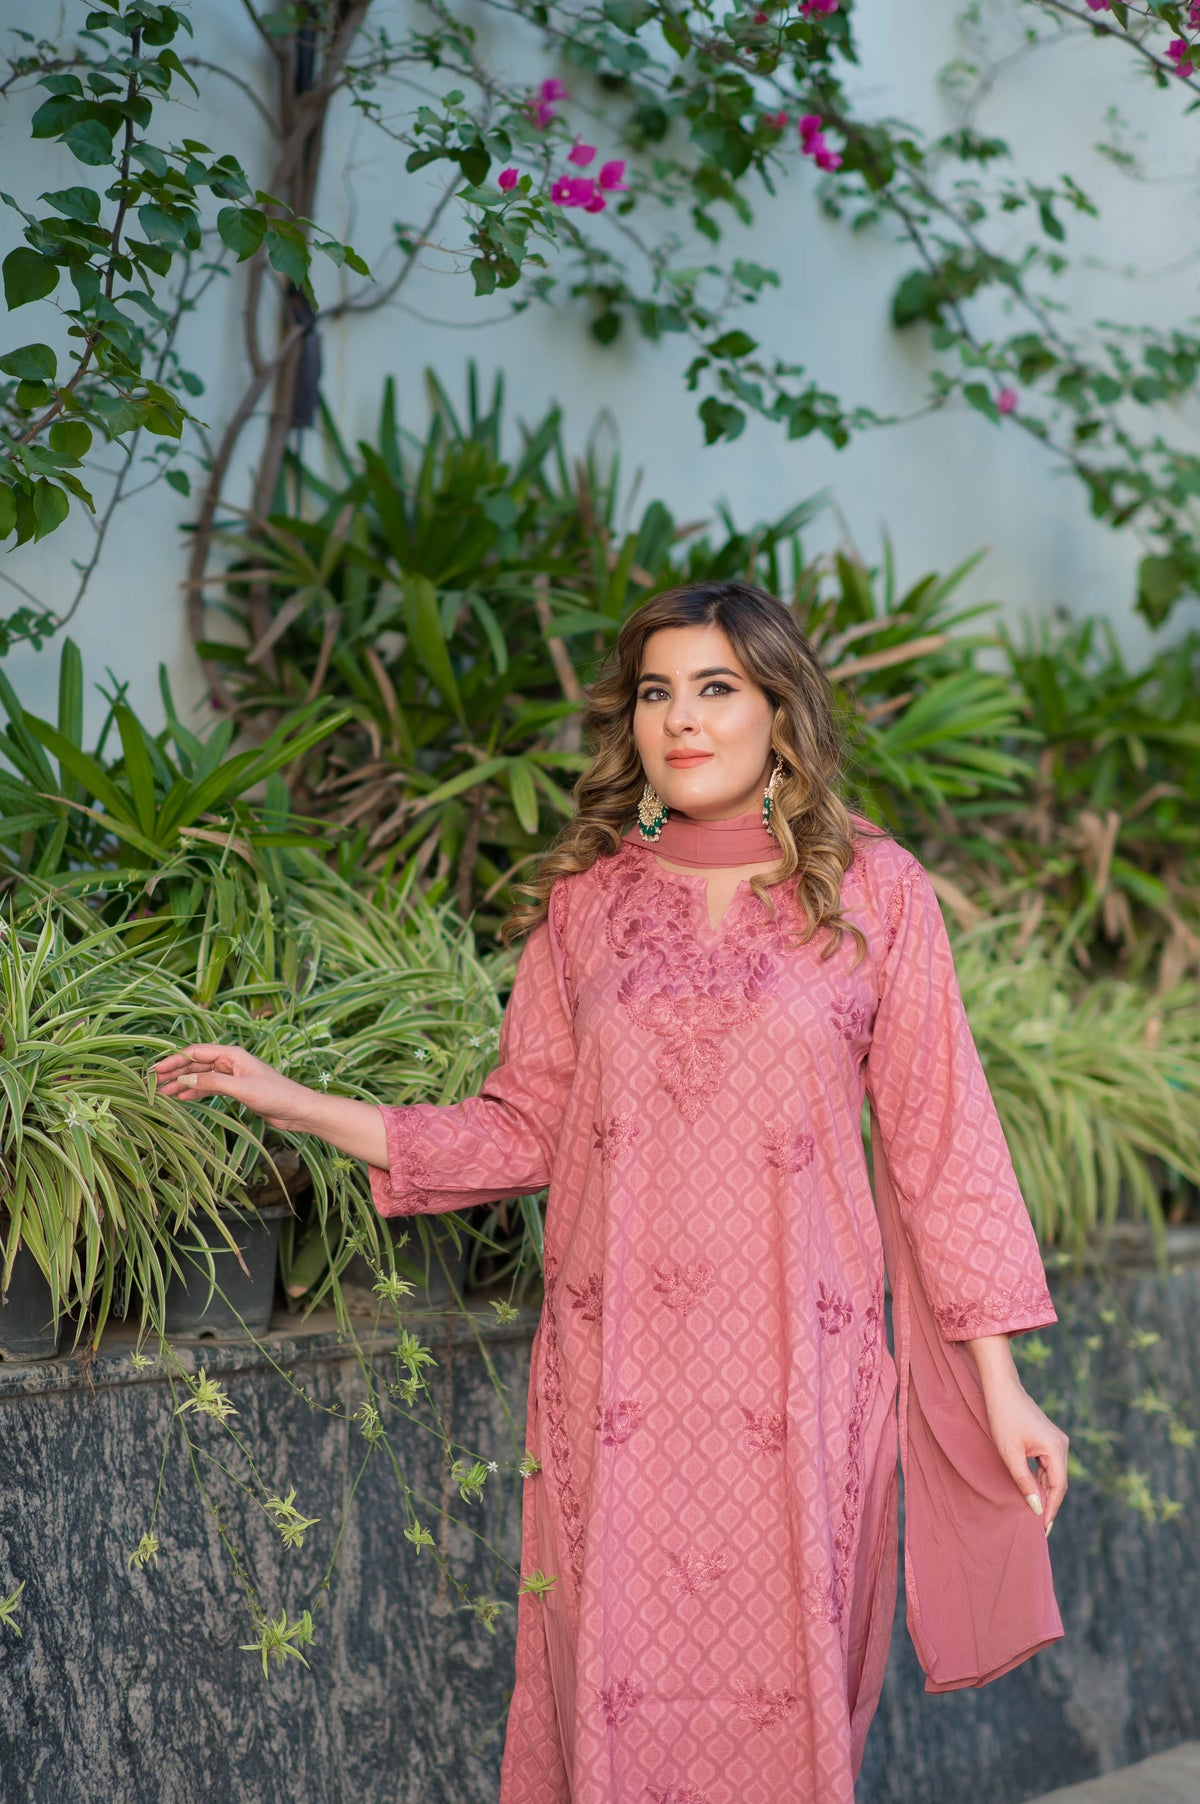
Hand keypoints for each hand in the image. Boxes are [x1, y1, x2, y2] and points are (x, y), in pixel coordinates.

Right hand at [152, 1043, 315, 1132]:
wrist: (296, 1110)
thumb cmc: (275, 1095)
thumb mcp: (241, 1088)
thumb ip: (212, 1083)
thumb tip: (184, 1080)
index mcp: (232, 1054)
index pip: (196, 1052)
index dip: (174, 1059)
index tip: (156, 1069)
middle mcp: (230, 1061)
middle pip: (195, 1063)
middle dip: (174, 1072)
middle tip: (153, 1082)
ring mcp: (232, 1075)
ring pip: (200, 1077)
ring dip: (182, 1083)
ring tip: (162, 1093)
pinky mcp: (235, 1089)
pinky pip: (209, 1087)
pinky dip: (195, 1092)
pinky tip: (181, 1098)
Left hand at [982, 1377, 1068, 1536]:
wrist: (1001, 1389)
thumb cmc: (1003, 1418)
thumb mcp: (1010, 1454)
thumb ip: (1024, 1482)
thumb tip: (1037, 1509)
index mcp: (1056, 1448)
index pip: (1058, 1487)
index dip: (1051, 1509)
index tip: (1042, 1529)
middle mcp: (1061, 1445)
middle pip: (1058, 1482)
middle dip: (1049, 1504)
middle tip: (1038, 1528)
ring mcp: (1057, 1441)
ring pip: (1054, 1475)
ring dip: (1044, 1492)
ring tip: (1034, 1514)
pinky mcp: (1049, 1439)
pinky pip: (1048, 1466)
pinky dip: (1041, 1480)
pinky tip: (1032, 1492)